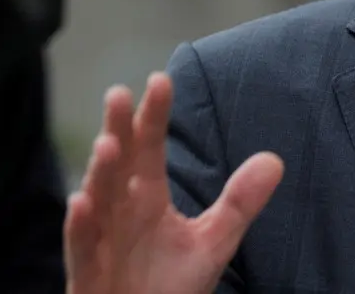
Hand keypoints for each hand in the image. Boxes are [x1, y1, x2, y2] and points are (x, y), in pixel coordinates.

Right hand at [64, 72, 283, 293]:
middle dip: (118, 130)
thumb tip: (274, 160)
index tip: (160, 80)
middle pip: (118, 164)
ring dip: (100, 173)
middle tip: (119, 94)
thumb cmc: (169, 285)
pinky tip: (80, 202)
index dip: (154, 116)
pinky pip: (81, 249)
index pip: (150, 149)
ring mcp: (101, 241)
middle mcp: (120, 212)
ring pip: (97, 201)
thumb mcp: (213, 242)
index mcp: (147, 198)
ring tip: (108, 144)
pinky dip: (80, 227)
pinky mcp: (88, 274)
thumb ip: (239, 202)